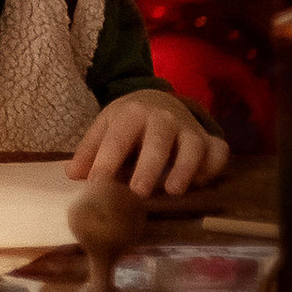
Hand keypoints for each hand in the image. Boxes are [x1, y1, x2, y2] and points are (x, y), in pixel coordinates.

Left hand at [67, 92, 227, 199]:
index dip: (106, 161)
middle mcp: (163, 118)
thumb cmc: (128, 122)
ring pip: (193, 146)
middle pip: (158, 140)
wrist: (159, 99)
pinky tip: (201, 182)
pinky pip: (218, 151)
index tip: (96, 185)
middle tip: (138, 192)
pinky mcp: (209, 140)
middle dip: (149, 166)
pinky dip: (213, 166)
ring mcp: (188, 128)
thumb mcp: (105, 127)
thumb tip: (73, 174)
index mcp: (132, 113)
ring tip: (172, 191)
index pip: (117, 138)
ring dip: (185, 168)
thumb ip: (89, 151)